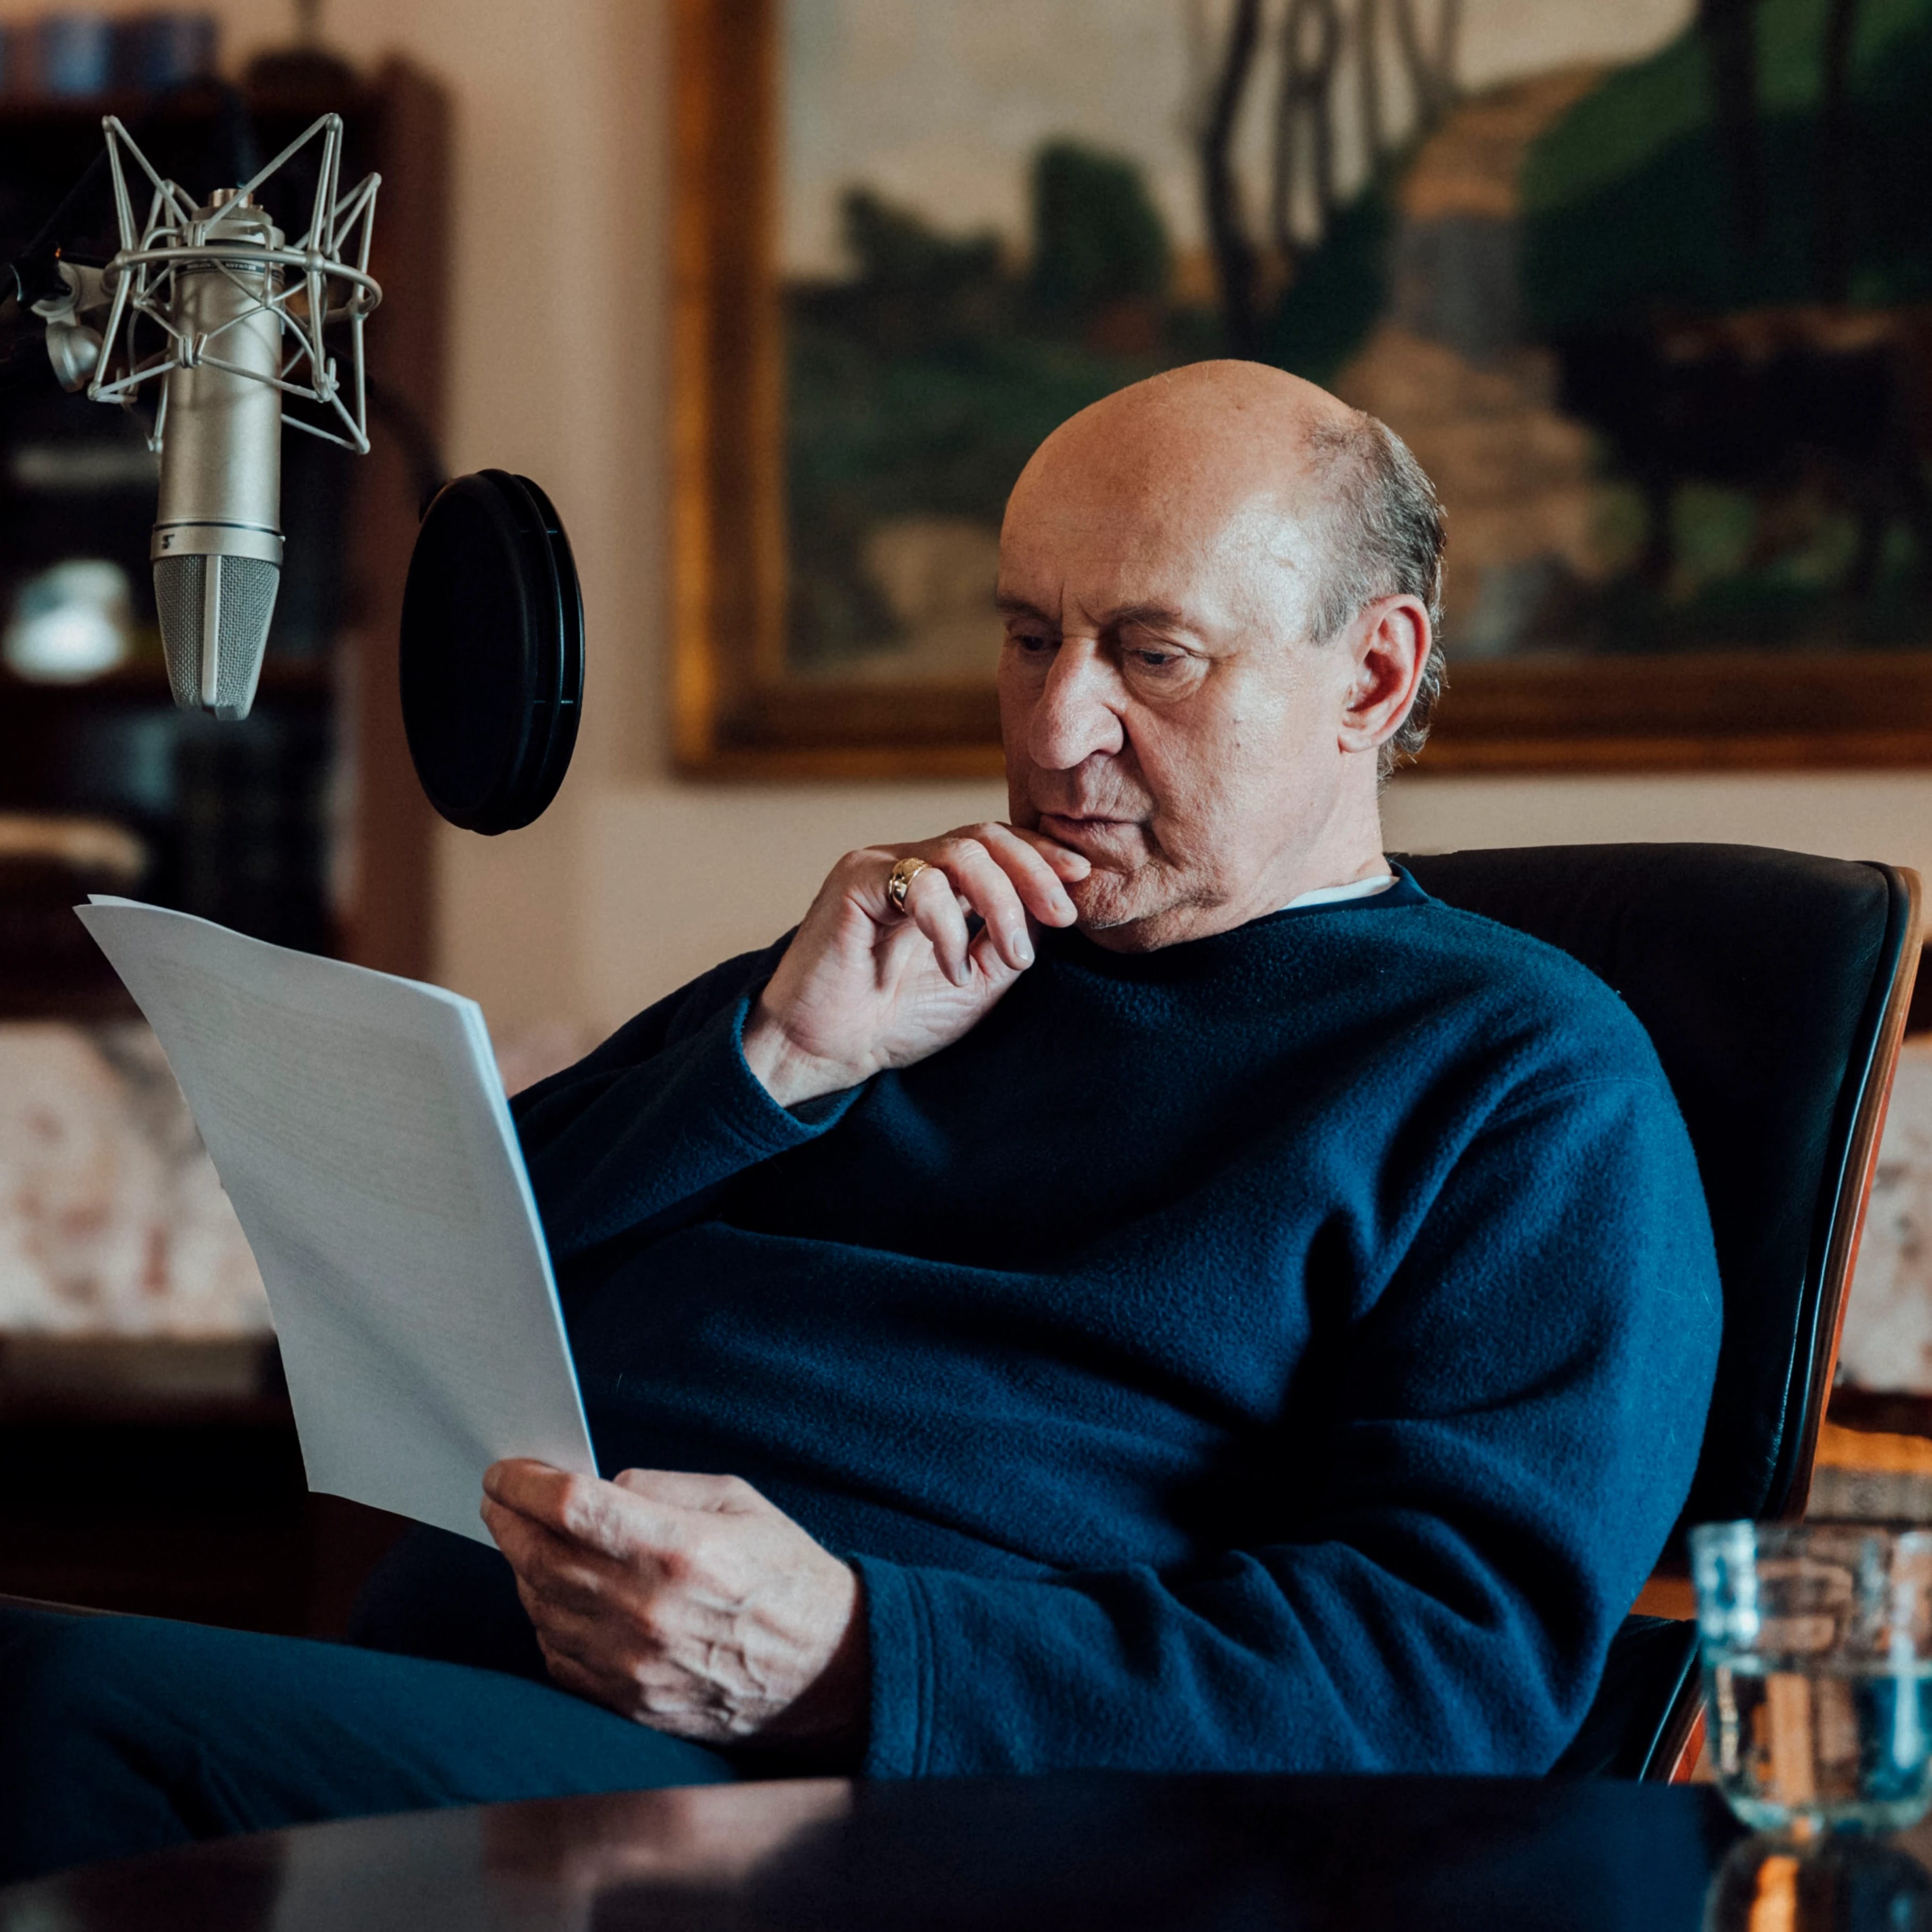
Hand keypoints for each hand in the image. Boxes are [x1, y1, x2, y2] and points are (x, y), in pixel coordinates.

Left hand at [482, 1461, 867, 1754]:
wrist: (825, 1668)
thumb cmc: (785, 1573)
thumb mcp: (736, 1499)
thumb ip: (659, 1487)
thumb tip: (596, 1487)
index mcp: (678, 1550)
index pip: (571, 1508)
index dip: (524, 1484)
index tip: (504, 1471)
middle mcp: (646, 1611)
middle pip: (540, 1558)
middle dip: (507, 1521)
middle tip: (497, 1499)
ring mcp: (632, 1665)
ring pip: (541, 1608)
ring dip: (522, 1569)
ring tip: (527, 1541)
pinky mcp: (629, 1703)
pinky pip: (557, 1656)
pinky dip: (545, 1619)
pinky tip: (555, 1594)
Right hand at [742, 822, 1088, 1107]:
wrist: (824, 1051)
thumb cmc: (893, 1020)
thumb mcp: (977, 981)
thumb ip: (1009, 941)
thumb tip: (1052, 907)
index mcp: (938, 881)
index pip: (999, 846)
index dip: (1044, 855)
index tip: (1084, 880)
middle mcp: (909, 864)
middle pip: (988, 835)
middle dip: (1036, 871)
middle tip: (1064, 916)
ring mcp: (880, 867)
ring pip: (963, 852)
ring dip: (1003, 903)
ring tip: (1014, 957)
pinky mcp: (854, 882)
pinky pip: (920, 884)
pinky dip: (949, 928)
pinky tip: (952, 969)